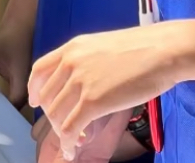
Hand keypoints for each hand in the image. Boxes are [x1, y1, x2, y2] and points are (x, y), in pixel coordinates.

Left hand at [28, 25, 178, 153]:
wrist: (159, 50)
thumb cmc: (140, 48)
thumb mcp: (101, 46)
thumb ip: (86, 60)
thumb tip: (82, 78)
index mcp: (71, 48)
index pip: (40, 69)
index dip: (34, 88)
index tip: (35, 101)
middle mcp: (70, 63)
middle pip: (47, 95)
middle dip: (52, 115)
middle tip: (63, 126)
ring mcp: (79, 82)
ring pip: (56, 113)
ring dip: (60, 131)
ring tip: (70, 141)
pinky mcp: (93, 101)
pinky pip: (70, 127)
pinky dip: (68, 141)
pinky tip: (73, 148)